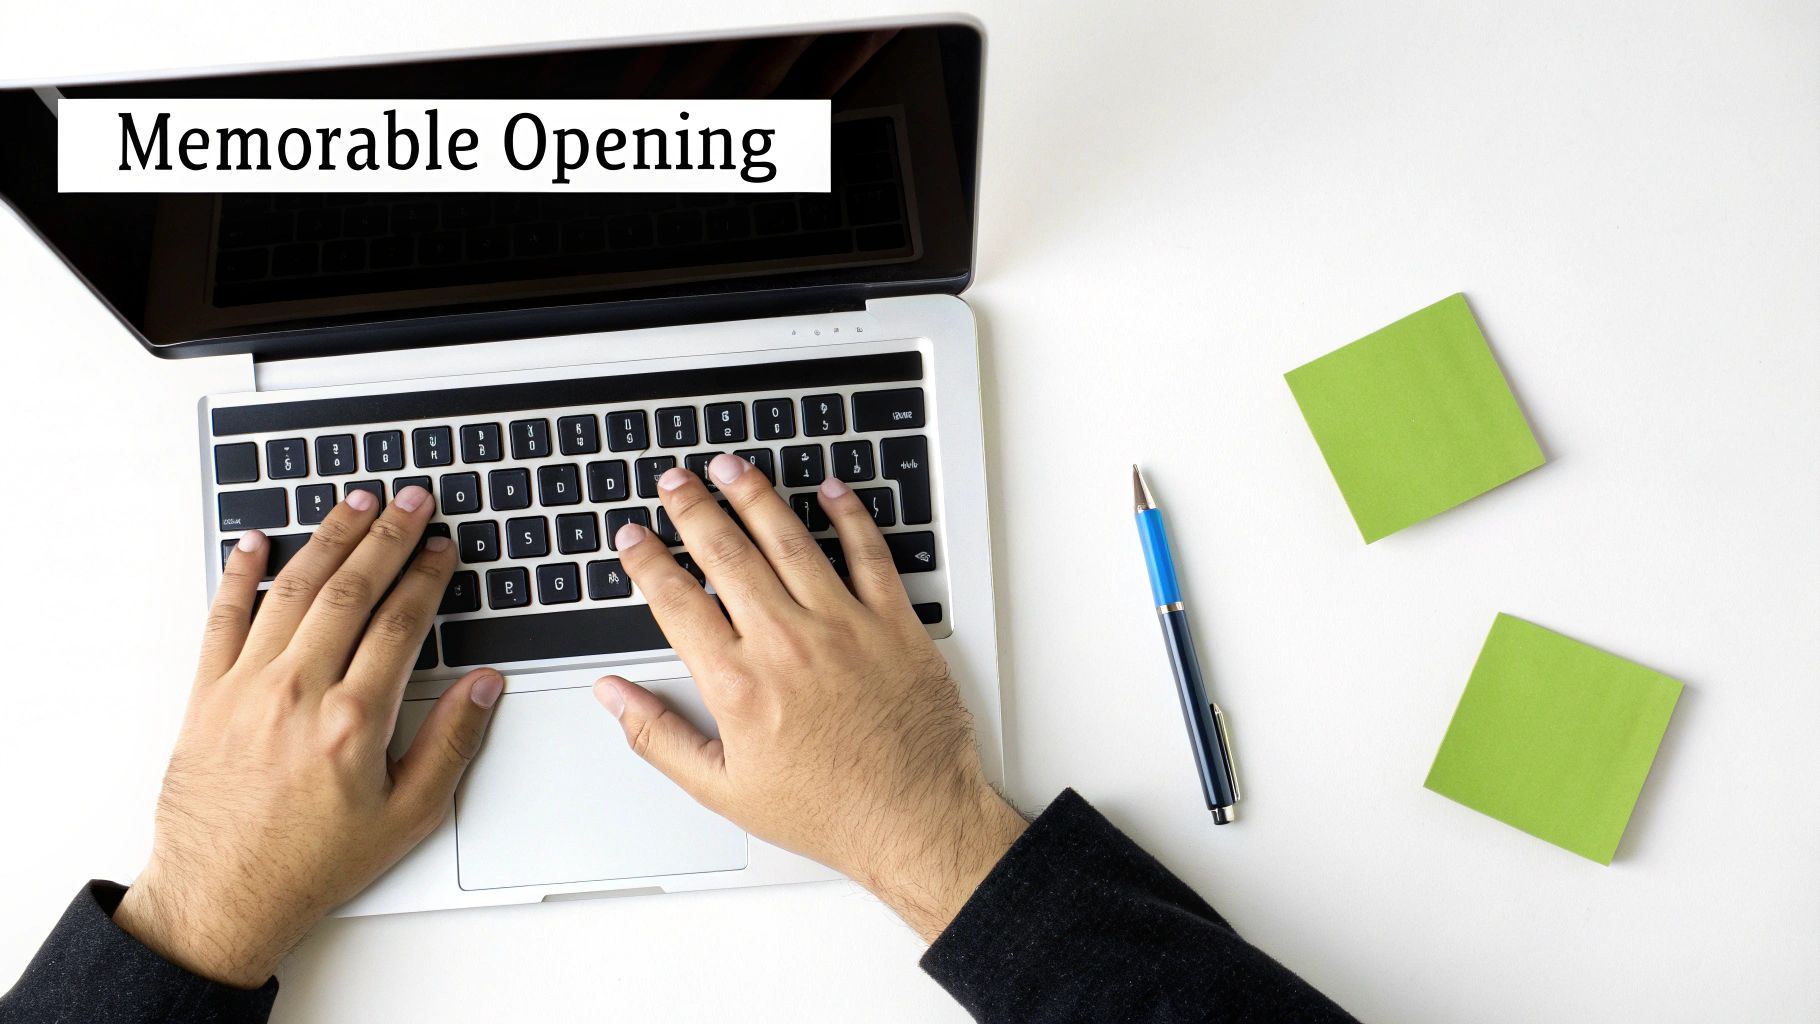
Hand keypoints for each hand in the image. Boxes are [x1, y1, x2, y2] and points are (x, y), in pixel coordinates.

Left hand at [113, 486, 500, 987]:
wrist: (223, 897)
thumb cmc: (312, 863)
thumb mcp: (408, 815)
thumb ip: (452, 743)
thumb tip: (485, 687)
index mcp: (354, 720)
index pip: (402, 622)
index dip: (427, 576)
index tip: (442, 549)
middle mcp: (298, 693)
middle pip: (350, 590)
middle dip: (386, 536)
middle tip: (410, 501)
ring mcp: (246, 688)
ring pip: (291, 591)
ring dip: (326, 539)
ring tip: (353, 504)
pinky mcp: (206, 696)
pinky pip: (222, 618)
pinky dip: (238, 575)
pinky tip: (254, 543)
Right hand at [595, 455, 1025, 940]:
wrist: (914, 821)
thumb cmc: (827, 811)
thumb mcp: (723, 789)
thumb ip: (659, 736)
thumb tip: (613, 696)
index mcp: (739, 684)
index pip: (676, 601)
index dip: (647, 561)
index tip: (632, 536)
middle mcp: (788, 643)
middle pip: (727, 554)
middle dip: (694, 508)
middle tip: (675, 480)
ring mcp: (844, 627)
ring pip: (791, 540)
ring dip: (756, 496)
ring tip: (731, 467)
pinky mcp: (894, 624)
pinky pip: (869, 554)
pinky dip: (850, 516)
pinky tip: (830, 490)